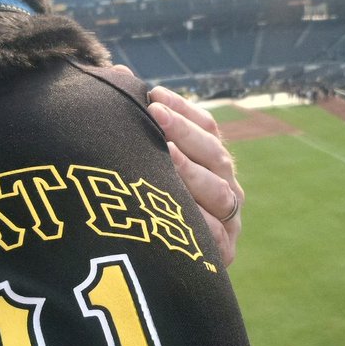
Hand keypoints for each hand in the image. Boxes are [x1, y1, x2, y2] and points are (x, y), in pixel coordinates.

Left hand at [146, 85, 243, 266]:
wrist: (150, 274)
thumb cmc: (141, 207)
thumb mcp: (139, 163)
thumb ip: (134, 123)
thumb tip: (117, 71)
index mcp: (212, 164)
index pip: (208, 128)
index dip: (184, 110)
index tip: (155, 95)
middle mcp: (225, 188)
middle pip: (215, 155)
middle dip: (185, 132)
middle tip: (154, 114)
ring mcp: (228, 221)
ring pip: (219, 192)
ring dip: (192, 171)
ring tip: (164, 155)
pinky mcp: (222, 254)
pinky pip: (215, 237)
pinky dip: (198, 222)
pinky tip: (174, 210)